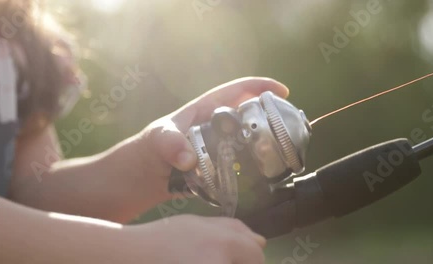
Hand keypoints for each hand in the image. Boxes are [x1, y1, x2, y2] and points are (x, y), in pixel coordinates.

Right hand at [124, 214, 266, 263]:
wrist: (128, 257)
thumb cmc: (163, 237)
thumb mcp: (198, 224)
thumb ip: (232, 229)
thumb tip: (261, 241)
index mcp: (223, 244)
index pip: (256, 256)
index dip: (248, 255)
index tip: (234, 256)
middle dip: (236, 262)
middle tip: (207, 256)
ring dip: (222, 263)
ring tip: (197, 258)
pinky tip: (189, 262)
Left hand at [136, 77, 288, 201]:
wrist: (145, 176)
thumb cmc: (149, 148)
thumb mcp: (158, 140)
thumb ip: (172, 145)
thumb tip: (189, 159)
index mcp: (206, 109)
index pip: (237, 90)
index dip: (260, 87)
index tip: (282, 91)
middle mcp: (216, 125)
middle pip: (249, 114)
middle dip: (269, 115)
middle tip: (288, 125)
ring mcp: (219, 145)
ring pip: (248, 139)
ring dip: (264, 142)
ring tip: (283, 150)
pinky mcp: (219, 165)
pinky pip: (240, 163)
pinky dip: (253, 168)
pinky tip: (264, 175)